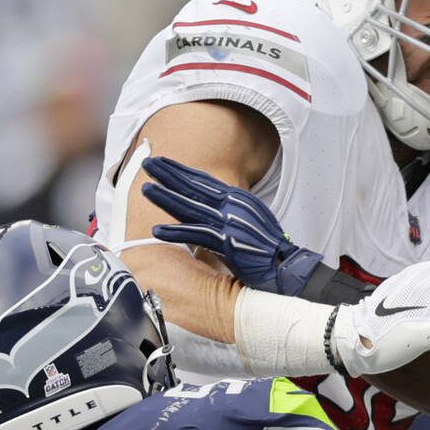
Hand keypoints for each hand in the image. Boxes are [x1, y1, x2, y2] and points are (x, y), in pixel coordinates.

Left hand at [142, 156, 324, 295]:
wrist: (284, 267)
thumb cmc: (266, 248)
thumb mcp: (247, 220)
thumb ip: (228, 211)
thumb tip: (208, 208)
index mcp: (237, 198)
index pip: (204, 180)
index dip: (181, 170)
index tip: (163, 162)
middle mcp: (232, 205)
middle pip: (194, 187)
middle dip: (169, 174)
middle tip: (149, 164)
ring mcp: (229, 222)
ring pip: (191, 207)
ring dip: (166, 198)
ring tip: (146, 189)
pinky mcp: (227, 241)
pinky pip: (196, 234)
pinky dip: (175, 233)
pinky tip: (157, 230)